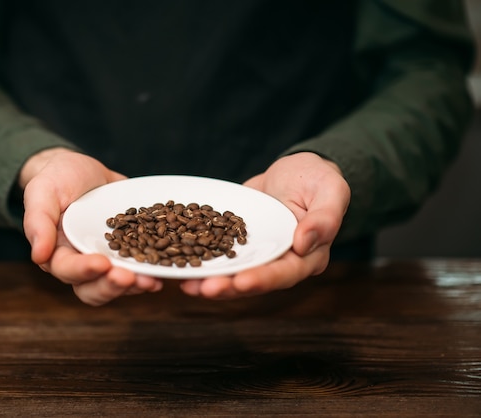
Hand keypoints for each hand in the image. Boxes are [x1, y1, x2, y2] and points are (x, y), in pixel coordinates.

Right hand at [20, 147, 162, 305]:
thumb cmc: (57, 179)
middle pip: (94, 289)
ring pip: (118, 285)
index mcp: (57, 253)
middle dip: (112, 286)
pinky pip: (140, 268)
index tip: (102, 264)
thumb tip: (38, 255)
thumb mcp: (42, 191)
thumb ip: (38, 221)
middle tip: (130, 278)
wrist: (82, 170)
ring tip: (151, 280)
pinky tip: (166, 270)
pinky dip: (152, 272)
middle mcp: (83, 263)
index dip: (84, 271)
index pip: (67, 270)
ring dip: (135, 286)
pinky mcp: (129, 251)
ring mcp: (107, 259)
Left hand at [180, 152, 349, 298]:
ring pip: (234, 272)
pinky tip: (180, 264)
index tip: (242, 282)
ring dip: (211, 280)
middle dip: (229, 285)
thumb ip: (325, 217)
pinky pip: (219, 253)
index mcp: (308, 256)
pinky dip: (201, 259)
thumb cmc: (319, 179)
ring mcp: (257, 254)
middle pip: (254, 279)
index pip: (286, 273)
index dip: (263, 279)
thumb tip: (305, 243)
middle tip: (205, 288)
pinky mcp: (238, 242)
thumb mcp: (330, 190)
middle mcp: (281, 261)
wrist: (295, 170)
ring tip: (187, 283)